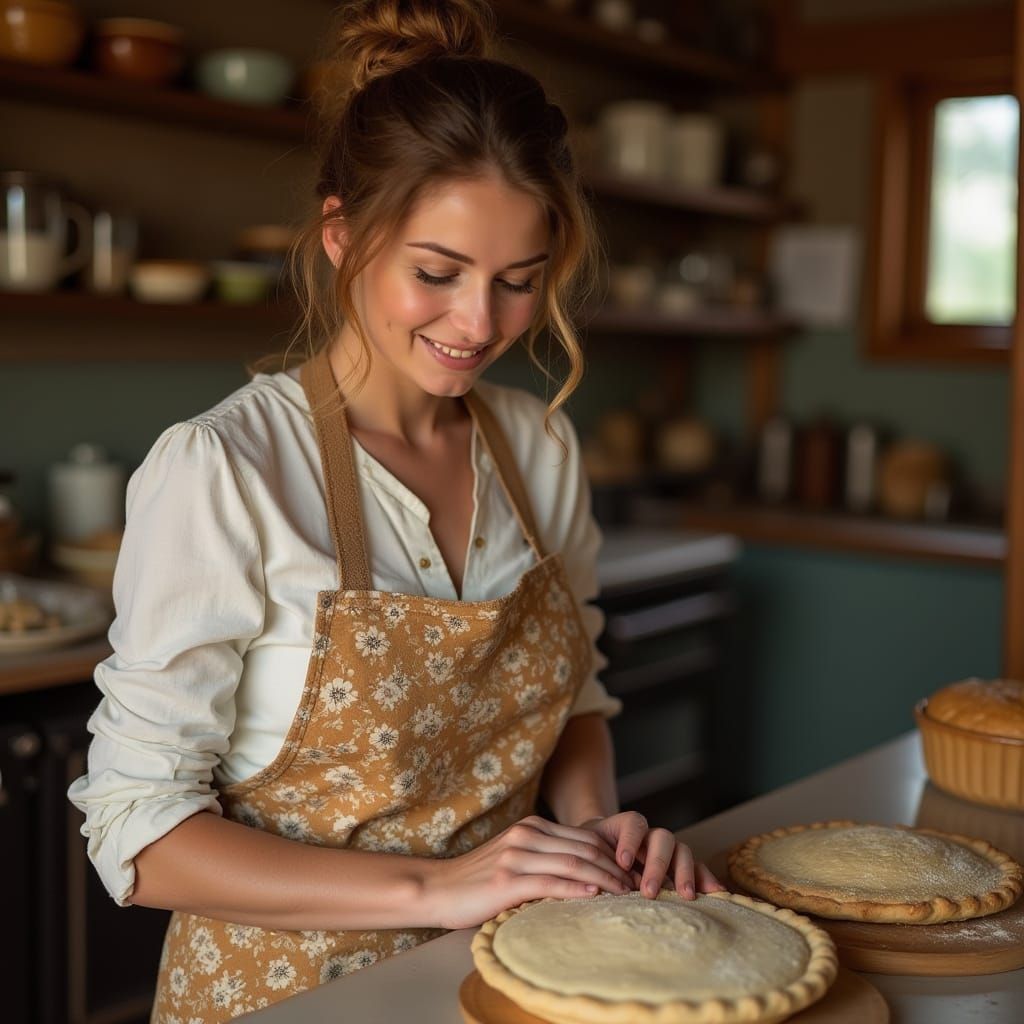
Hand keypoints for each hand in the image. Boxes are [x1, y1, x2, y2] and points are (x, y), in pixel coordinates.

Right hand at [423, 815, 635, 929]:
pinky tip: (593, 896)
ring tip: (623, 894)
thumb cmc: (478, 880)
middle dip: (614, 868)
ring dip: (603, 879)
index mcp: (531, 827)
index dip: (612, 855)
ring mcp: (515, 855)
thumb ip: (545, 858)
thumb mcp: (515, 859)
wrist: (438, 889)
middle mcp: (526, 835)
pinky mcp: (506, 879)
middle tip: (635, 886)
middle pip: (584, 848)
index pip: (584, 837)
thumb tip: (586, 877)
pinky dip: (575, 889)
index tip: (631, 874)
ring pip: (572, 864)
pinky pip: (550, 882)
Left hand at [579, 811, 725, 900]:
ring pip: (682, 851)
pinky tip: (717, 893)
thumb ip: (588, 860)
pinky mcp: (680, 867)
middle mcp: (651, 836)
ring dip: (685, 873)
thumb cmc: (592, 854)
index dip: (630, 841)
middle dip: (657, 865)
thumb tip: (579, 881)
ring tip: (685, 896)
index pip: (633, 824)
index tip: (622, 861)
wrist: (600, 853)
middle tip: (648, 890)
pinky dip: (706, 879)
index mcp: (627, 827)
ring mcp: (668, 850)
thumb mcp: (586, 851)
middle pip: (662, 839)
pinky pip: (697, 868)